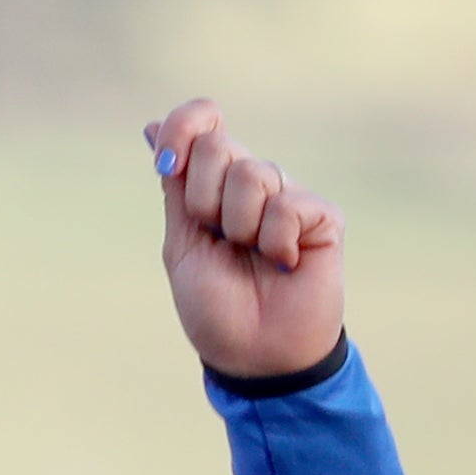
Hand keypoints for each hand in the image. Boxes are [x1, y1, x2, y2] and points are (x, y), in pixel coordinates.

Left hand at [145, 97, 341, 384]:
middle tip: (216, 238)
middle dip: (202, 199)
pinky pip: (287, 206)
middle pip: (218, 145)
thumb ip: (175, 188)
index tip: (166, 163)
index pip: (203, 120)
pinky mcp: (323, 216)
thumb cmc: (215, 306)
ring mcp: (288, 196)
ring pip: (252, 174)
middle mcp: (251, 181)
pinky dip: (274, 242)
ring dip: (238, 227)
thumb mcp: (182, 244)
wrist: (253, 354)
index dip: (184, 127)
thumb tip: (152, 126)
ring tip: (250, 257)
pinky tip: (283, 264)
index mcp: (212, 184)